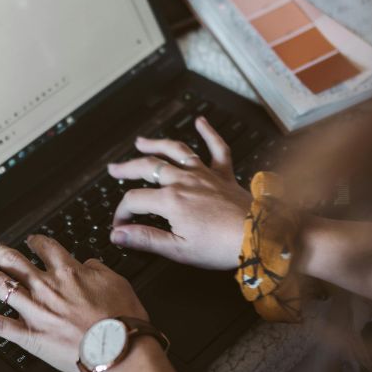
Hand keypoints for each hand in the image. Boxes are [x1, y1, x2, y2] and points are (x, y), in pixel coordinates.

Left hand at [0, 235, 147, 371]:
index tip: (33, 241)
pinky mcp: (30, 336)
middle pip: (18, 263)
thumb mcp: (117, 281)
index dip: (37, 242)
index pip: (47, 249)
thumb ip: (98, 269)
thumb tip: (88, 263)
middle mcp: (48, 287)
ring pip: (3, 288)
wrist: (119, 348)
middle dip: (4, 254)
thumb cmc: (122, 319)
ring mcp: (36, 311)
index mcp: (69, 272)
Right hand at [108, 117, 249, 269]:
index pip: (134, 200)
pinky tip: (201, 122)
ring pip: (176, 151)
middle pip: (148, 167)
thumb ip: (145, 239)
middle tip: (114, 169)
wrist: (257, 238)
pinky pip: (217, 148)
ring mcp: (204, 175)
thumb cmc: (220, 246)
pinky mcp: (223, 175)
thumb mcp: (177, 249)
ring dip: (156, 144)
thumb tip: (118, 235)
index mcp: (170, 201)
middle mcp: (184, 181)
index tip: (120, 226)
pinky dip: (209, 133)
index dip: (122, 213)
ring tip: (141, 142)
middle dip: (127, 168)